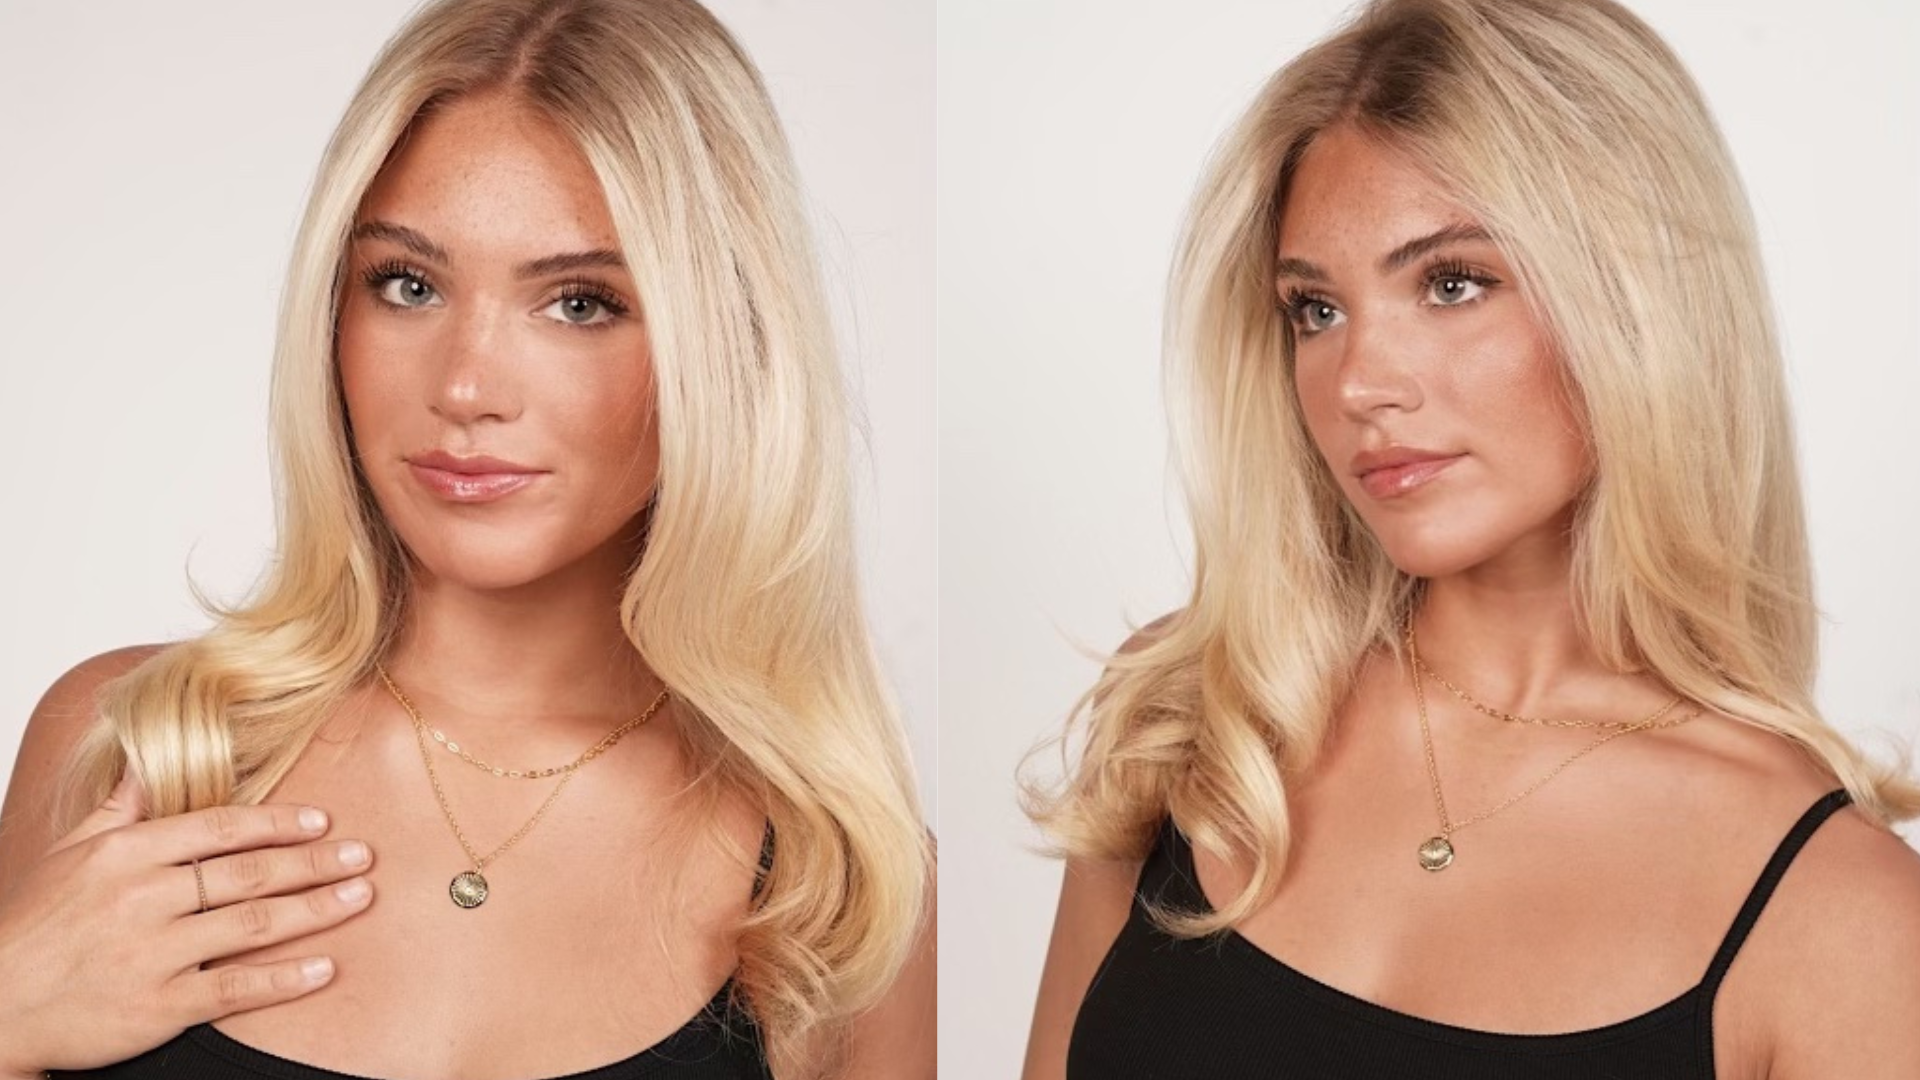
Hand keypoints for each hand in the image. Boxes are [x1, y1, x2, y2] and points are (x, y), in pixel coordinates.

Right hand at [0, 773, 375, 1075]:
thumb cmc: (33, 926)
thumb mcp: (70, 853)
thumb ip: (120, 805)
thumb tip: (149, 754)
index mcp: (125, 853)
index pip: (219, 828)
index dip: (277, 823)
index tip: (321, 821)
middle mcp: (143, 898)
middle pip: (248, 873)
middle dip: (313, 862)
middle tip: (362, 854)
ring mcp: (152, 954)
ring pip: (252, 925)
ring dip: (315, 909)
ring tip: (359, 897)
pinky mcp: (158, 1007)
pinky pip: (235, 989)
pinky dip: (284, 979)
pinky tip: (324, 969)